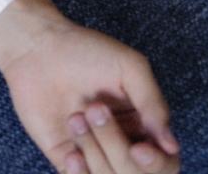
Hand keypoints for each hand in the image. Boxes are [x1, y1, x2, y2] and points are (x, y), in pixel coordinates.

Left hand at [0, 0, 181, 173]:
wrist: (37, 47)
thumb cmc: (85, 50)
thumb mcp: (129, 67)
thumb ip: (153, 104)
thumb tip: (171, 146)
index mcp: (144, 125)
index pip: (164, 162)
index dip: (157, 164)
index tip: (139, 149)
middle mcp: (121, 142)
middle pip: (135, 172)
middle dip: (116, 147)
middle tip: (94, 110)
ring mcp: (93, 151)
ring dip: (94, 153)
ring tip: (75, 117)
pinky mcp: (64, 155)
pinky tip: (71, 153)